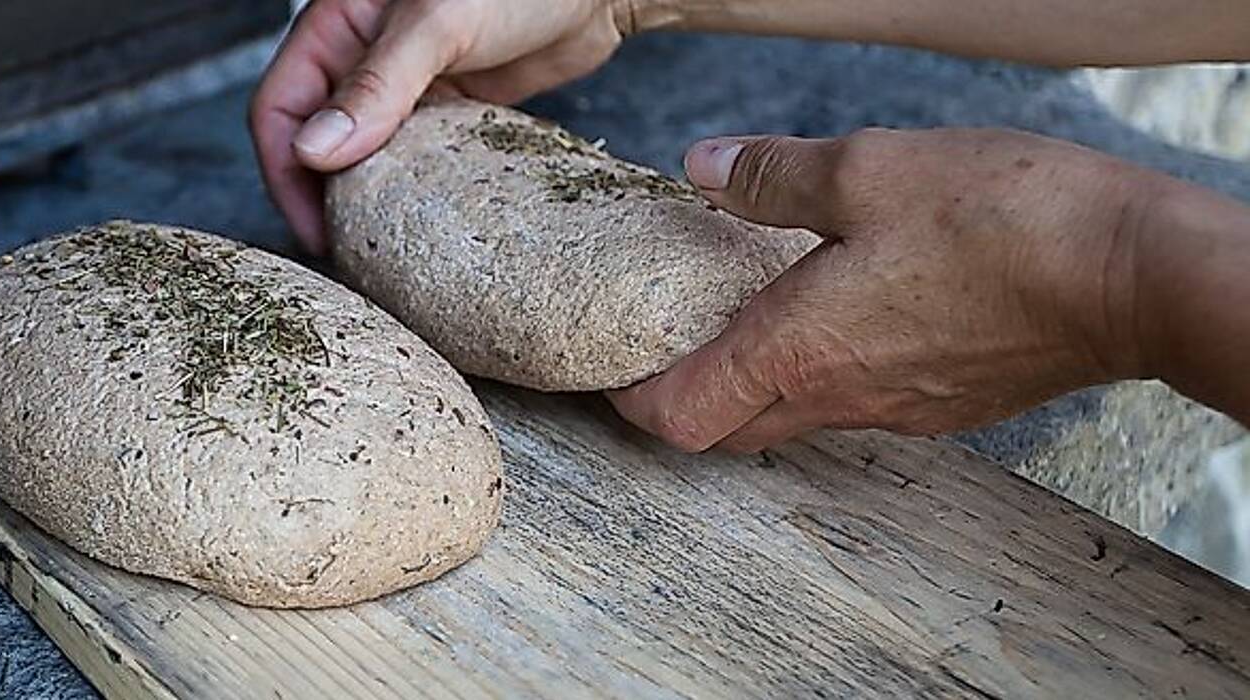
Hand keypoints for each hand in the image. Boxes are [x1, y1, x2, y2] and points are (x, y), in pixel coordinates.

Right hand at [250, 0, 648, 251]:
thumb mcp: (437, 25)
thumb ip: (376, 85)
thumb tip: (314, 150)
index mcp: (337, 25)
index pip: (278, 106)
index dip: (286, 171)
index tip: (315, 228)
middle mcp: (360, 56)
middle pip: (313, 138)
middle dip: (321, 194)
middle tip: (347, 249)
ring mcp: (403, 85)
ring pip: (360, 154)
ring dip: (364, 197)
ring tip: (380, 245)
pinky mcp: (446, 106)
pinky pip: (411, 157)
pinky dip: (410, 189)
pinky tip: (425, 219)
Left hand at [609, 128, 1163, 452]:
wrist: (1133, 275)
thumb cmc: (1003, 220)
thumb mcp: (869, 169)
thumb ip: (773, 175)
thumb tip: (702, 168)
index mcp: (797, 351)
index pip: (681, 416)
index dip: (633, 401)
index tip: (613, 370)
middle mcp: (839, 398)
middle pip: (729, 429)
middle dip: (686, 396)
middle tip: (670, 340)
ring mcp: (898, 410)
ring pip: (795, 419)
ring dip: (757, 383)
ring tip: (751, 316)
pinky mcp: (949, 403)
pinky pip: (859, 404)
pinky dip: (825, 373)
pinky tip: (842, 314)